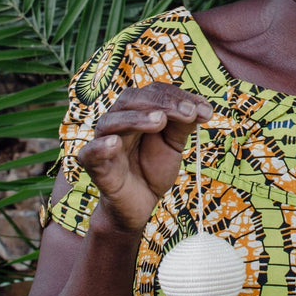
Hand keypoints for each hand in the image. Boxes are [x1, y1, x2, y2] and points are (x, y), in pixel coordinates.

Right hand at [76, 82, 212, 232]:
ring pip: (111, 121)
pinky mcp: (94, 165)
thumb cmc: (153, 167)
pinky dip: (101, 146)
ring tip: (160, 121)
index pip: (154, 92)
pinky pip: (91, 152)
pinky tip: (115, 143)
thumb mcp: (174, 144)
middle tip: (188, 113)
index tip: (204, 109)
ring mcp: (104, 141)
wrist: (140, 203)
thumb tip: (202, 108)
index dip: (179, 96)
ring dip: (137, 119)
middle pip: (132, 99)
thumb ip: (184, 124)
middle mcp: (118, 120)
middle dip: (162, 103)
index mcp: (137, 111)